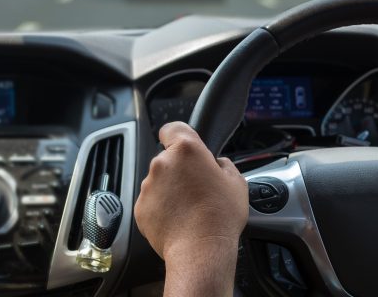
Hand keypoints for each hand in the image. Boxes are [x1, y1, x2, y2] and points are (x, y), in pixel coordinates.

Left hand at [134, 122, 247, 295]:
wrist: (200, 250)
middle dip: (179, 170)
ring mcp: (148, 186)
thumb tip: (217, 164)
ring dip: (170, 190)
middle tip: (197, 188)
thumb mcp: (236, 182)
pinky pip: (151, 201)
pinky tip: (178, 219)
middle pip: (167, 159)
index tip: (182, 144)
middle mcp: (162, 163)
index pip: (172, 128)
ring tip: (189, 208)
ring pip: (158, 181)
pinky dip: (161, 207)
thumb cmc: (220, 217)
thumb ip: (223, 165)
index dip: (177, 135)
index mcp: (186, 150)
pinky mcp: (140, 207)